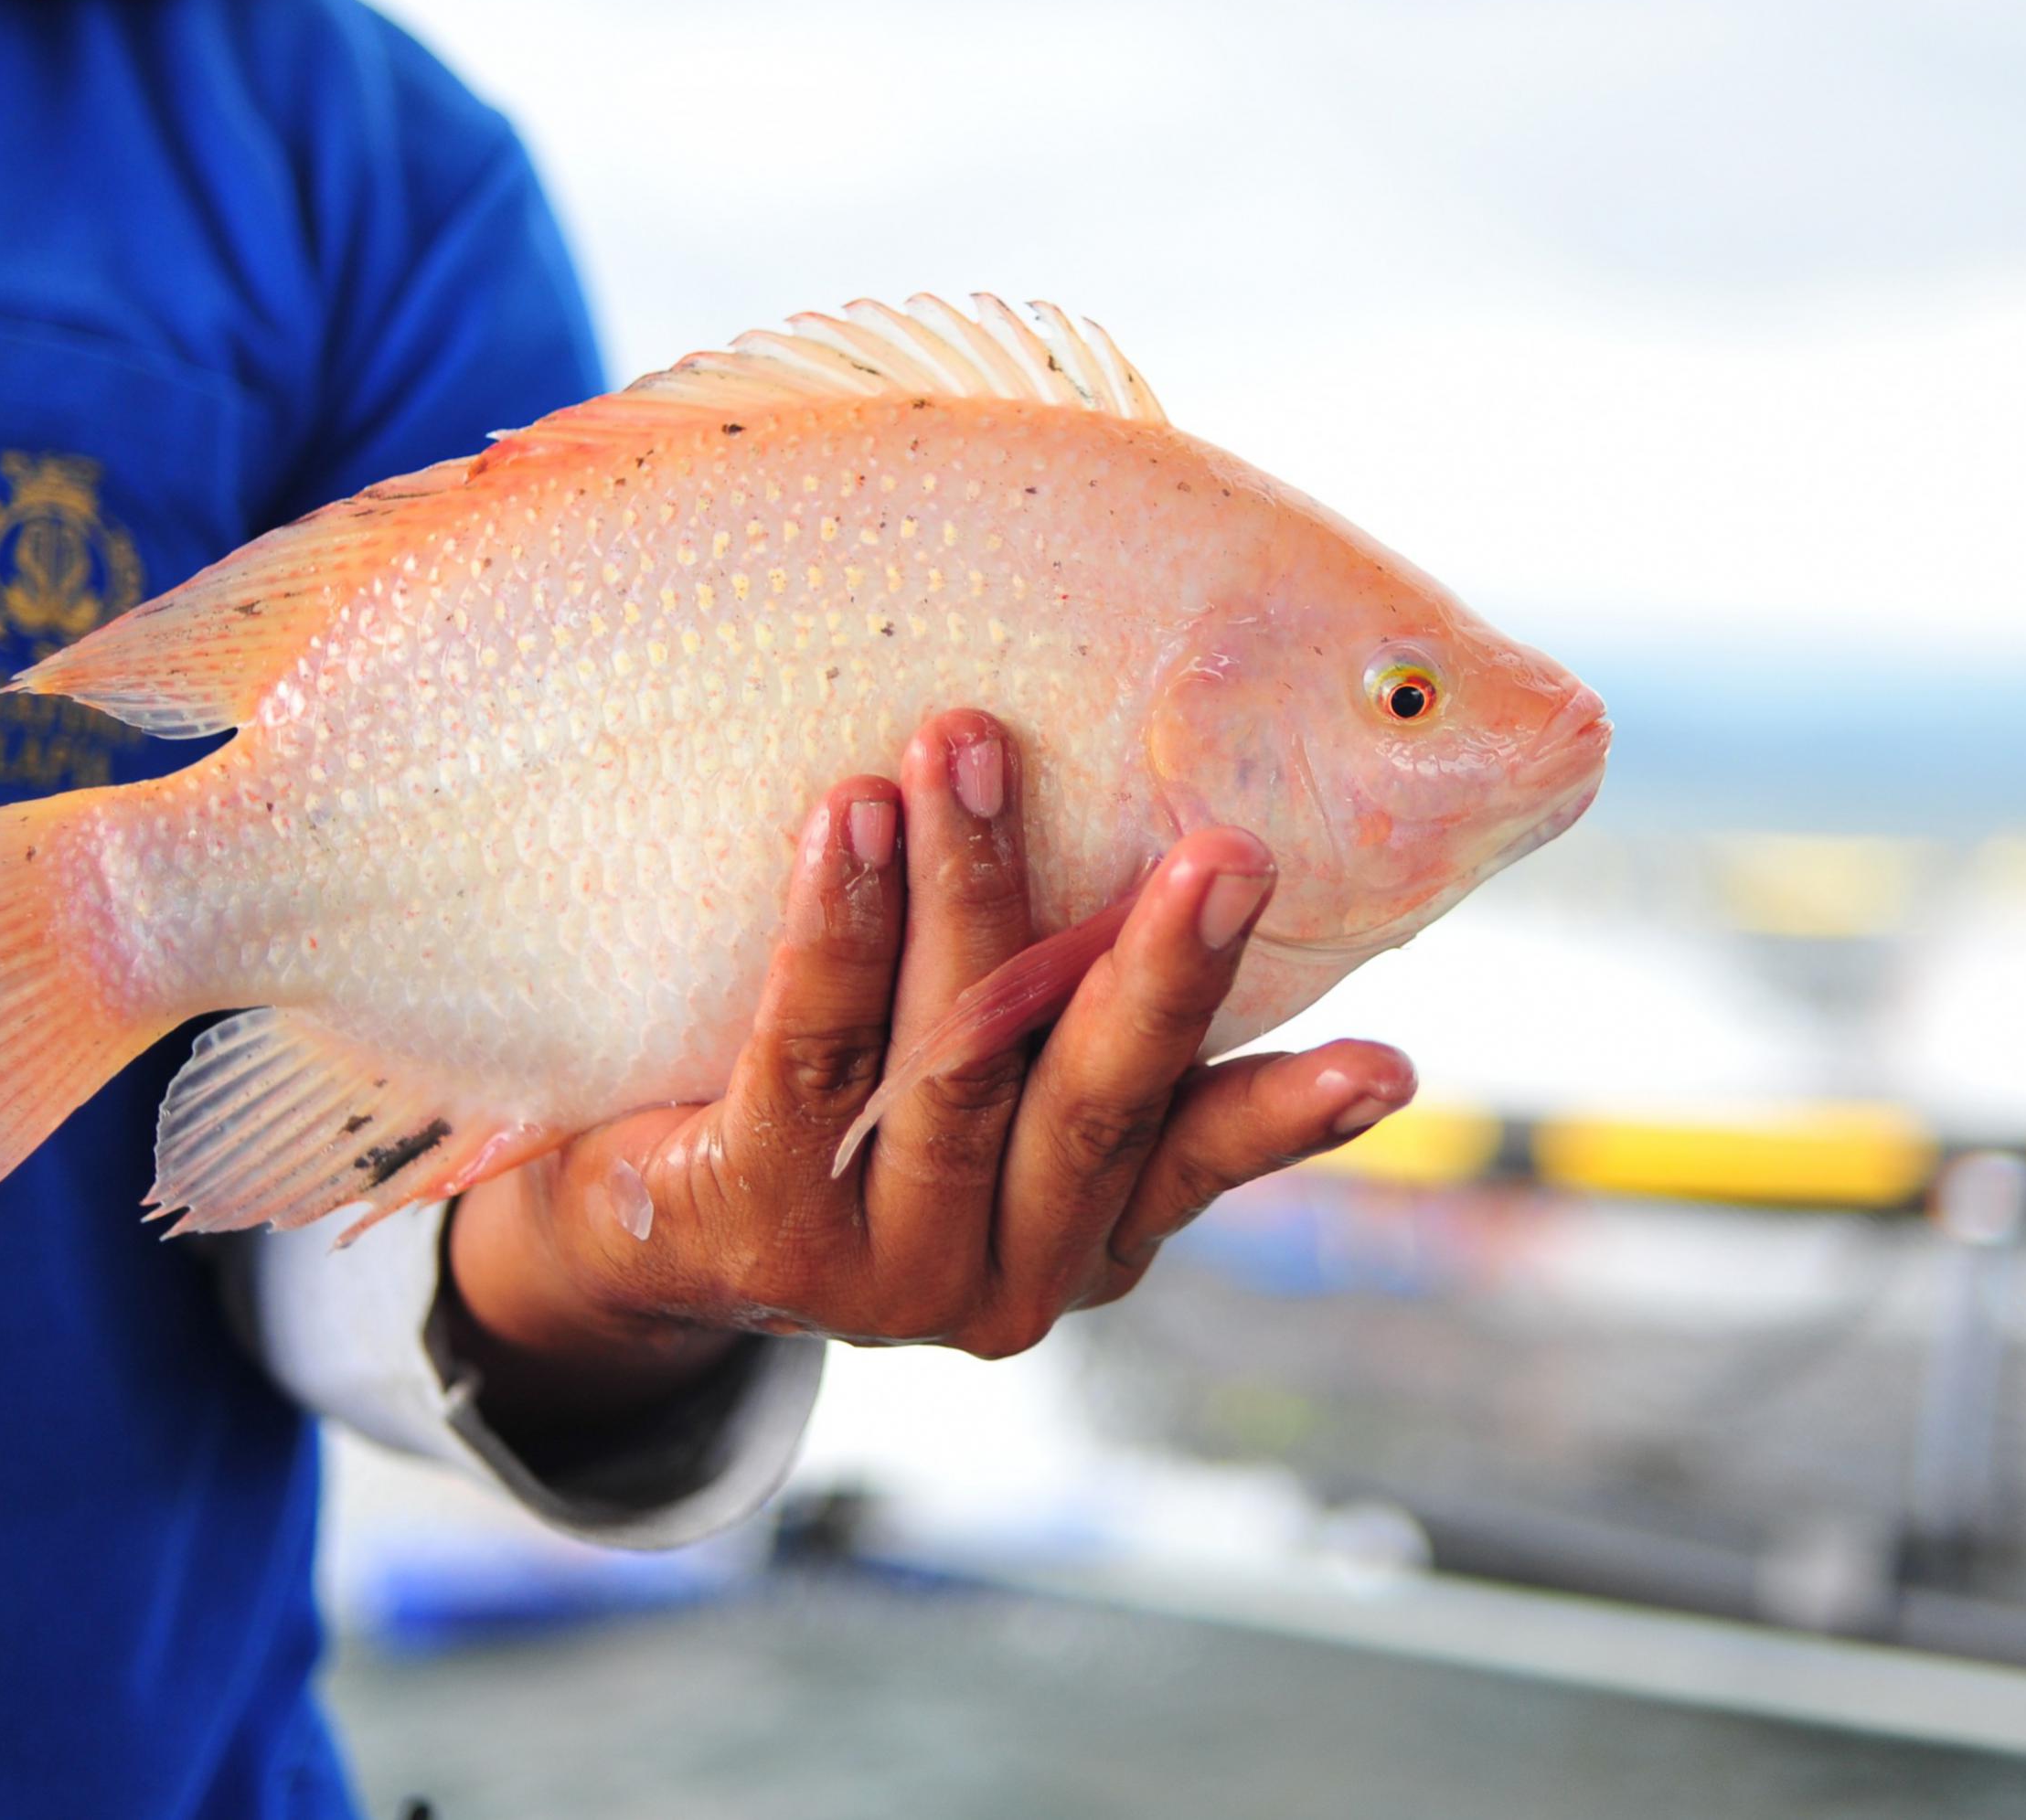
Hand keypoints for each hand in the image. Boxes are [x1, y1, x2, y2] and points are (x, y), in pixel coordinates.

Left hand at [442, 709, 1412, 1437]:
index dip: (1288, 1119)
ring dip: (971, 894)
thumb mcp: (987, 1086)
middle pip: (1092, 1107)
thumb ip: (1079, 1020)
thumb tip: (1218, 851)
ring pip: (950, 1065)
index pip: (1197, 1160)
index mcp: (1085, 1237)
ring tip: (966, 744)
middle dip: (1160, 973)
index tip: (1385, 1069)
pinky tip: (846, 821)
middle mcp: (1000, 1280)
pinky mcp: (754, 1228)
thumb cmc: (849, 1112)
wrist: (639, 1228)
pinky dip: (837, 929)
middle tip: (1226, 849)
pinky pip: (808, 1056)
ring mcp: (877, 1275)